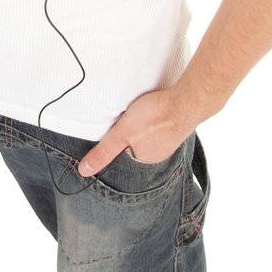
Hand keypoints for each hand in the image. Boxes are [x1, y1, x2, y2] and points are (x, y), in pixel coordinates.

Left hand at [77, 88, 191, 176]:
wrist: (188, 101)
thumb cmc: (155, 117)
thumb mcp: (121, 134)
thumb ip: (104, 152)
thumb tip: (84, 171)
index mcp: (144, 159)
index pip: (123, 154)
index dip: (117, 141)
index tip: (115, 129)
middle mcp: (158, 153)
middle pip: (136, 144)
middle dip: (130, 134)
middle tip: (126, 117)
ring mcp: (170, 139)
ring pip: (148, 134)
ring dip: (142, 125)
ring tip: (139, 113)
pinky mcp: (176, 124)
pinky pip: (161, 125)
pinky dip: (155, 119)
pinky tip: (153, 110)